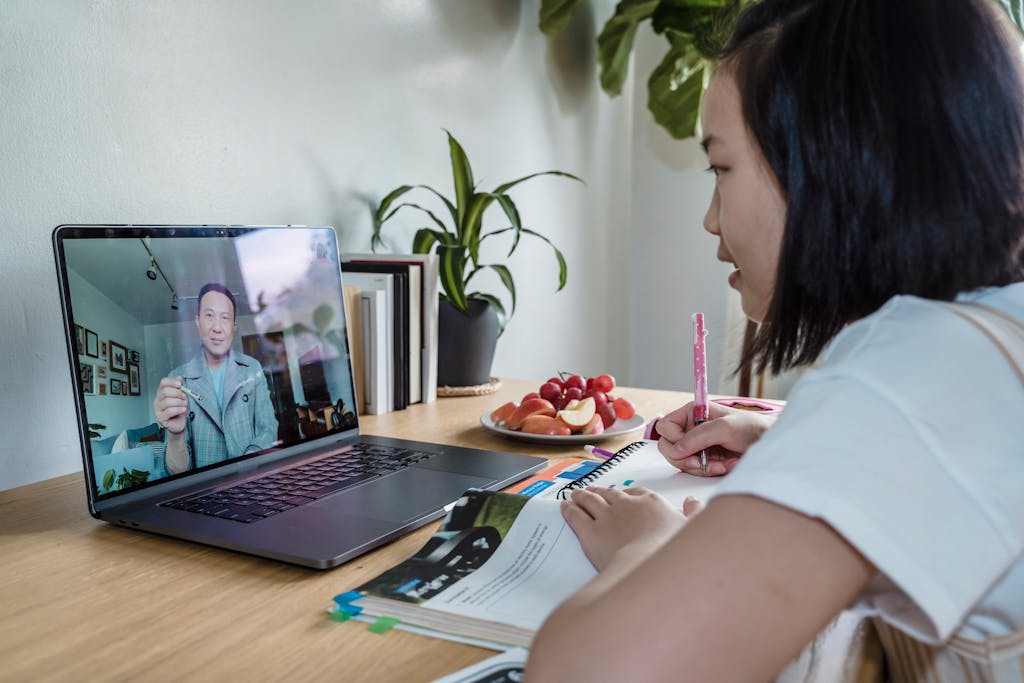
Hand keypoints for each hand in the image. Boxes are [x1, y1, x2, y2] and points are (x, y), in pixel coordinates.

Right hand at [153, 376, 187, 434]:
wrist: (179, 424)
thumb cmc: (179, 411)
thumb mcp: (182, 397)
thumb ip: (180, 388)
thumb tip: (179, 377)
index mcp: (162, 393)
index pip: (163, 383)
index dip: (172, 382)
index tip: (180, 384)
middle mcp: (158, 400)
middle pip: (164, 392)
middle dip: (177, 393)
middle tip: (184, 397)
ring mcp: (158, 409)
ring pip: (167, 401)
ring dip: (179, 402)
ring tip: (184, 404)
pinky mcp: (161, 418)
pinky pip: (169, 411)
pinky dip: (178, 409)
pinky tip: (183, 410)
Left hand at [561, 486, 701, 571]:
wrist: (649, 569)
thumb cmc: (672, 553)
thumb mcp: (692, 529)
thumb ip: (694, 513)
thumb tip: (693, 502)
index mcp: (651, 502)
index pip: (636, 492)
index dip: (627, 494)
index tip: (622, 495)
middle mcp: (626, 504)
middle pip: (609, 494)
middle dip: (600, 491)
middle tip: (593, 491)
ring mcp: (606, 516)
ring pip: (589, 500)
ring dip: (581, 495)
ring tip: (575, 494)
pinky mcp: (589, 532)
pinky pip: (575, 515)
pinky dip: (568, 509)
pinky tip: (564, 507)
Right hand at [657, 401, 776, 475]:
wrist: (769, 445)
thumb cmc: (752, 428)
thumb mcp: (726, 428)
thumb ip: (699, 437)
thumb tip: (676, 449)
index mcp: (693, 412)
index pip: (665, 425)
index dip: (672, 437)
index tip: (686, 446)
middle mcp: (691, 428)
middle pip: (668, 446)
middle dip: (684, 457)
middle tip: (699, 462)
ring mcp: (696, 445)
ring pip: (680, 461)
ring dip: (699, 467)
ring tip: (720, 463)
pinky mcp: (703, 460)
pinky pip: (693, 470)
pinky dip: (707, 471)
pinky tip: (723, 466)